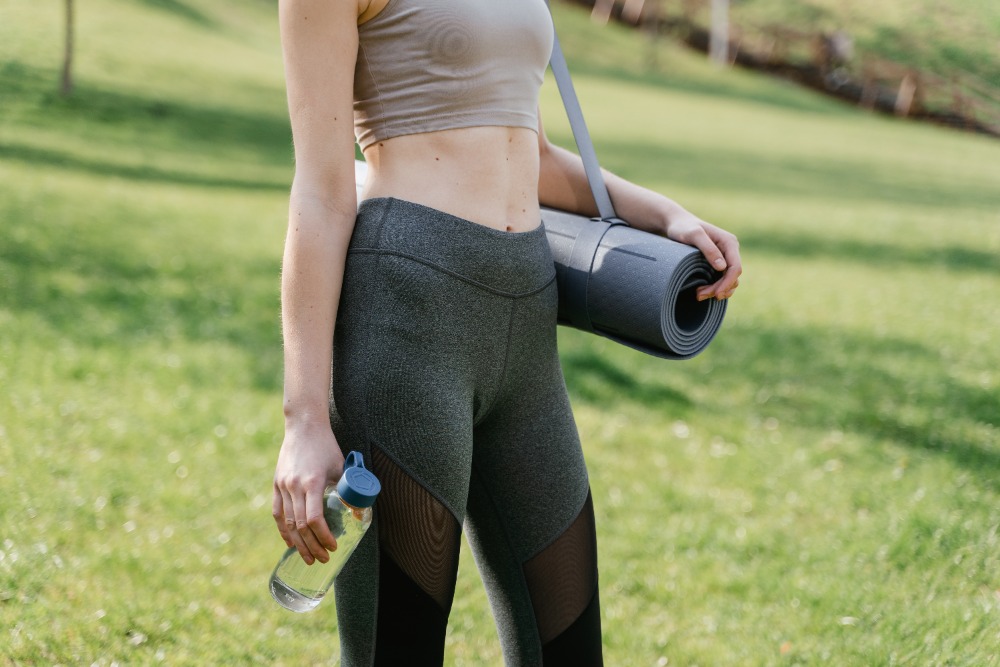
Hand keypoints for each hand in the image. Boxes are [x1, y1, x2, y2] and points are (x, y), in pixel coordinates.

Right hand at [272, 423, 343, 563]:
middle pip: (300, 526)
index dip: (324, 537)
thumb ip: (348, 488)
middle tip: (323, 559)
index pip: (315, 519)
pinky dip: (283, 530)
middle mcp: (294, 486)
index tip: (333, 546)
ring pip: (287, 523)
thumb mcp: (341, 466)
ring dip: (298, 543)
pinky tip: (290, 542)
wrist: (303, 426)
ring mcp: (282, 486)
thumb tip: (359, 511)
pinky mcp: (276, 484)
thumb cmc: (326, 446)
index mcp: (312, 482)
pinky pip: (278, 513)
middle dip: (312, 546)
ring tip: (308, 558)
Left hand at [664, 209, 741, 300]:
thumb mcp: (694, 235)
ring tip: (698, 295)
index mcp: (729, 242)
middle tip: (700, 295)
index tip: (716, 294)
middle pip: (732, 277)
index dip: (728, 283)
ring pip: (729, 281)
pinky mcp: (718, 263)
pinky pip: (722, 280)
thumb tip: (722, 267)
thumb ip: (708, 249)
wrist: (676, 224)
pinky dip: (714, 288)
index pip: (735, 267)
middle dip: (719, 289)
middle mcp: (730, 250)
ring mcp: (725, 257)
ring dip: (717, 291)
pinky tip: (702, 291)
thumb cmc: (683, 228)